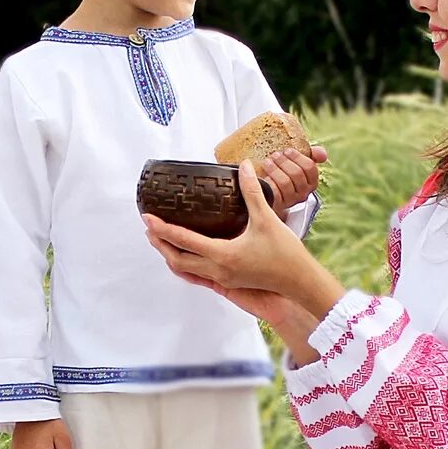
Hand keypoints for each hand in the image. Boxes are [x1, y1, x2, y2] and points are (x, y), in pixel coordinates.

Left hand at [145, 161, 343, 340]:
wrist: (299, 281)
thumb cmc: (285, 253)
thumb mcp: (267, 218)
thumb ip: (252, 192)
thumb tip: (245, 166)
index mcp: (223, 255)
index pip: (184, 240)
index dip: (163, 228)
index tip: (148, 217)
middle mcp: (218, 270)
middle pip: (177, 259)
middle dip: (160, 244)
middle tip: (149, 227)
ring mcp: (222, 279)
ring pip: (185, 270)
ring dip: (170, 255)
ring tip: (160, 239)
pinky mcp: (228, 282)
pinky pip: (197, 275)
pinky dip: (185, 265)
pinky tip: (184, 255)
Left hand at [259, 142, 325, 211]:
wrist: (269, 196)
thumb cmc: (285, 175)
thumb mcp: (298, 164)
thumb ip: (312, 156)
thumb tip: (322, 155)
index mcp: (311, 182)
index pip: (310, 167)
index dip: (298, 157)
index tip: (287, 150)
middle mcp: (303, 193)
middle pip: (296, 173)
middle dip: (284, 162)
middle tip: (274, 155)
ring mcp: (290, 201)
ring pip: (285, 182)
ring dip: (274, 169)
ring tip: (267, 162)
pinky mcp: (277, 206)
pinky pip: (274, 192)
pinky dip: (269, 182)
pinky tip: (263, 176)